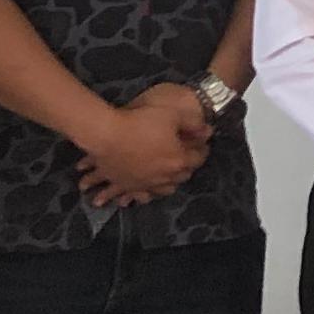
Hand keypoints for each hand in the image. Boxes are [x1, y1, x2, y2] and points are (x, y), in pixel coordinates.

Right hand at [77, 84, 211, 209]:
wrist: (107, 135)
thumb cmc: (140, 122)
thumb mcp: (172, 114)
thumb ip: (192, 122)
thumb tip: (206, 129)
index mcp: (178, 160)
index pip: (198, 158)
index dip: (202, 150)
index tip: (202, 144)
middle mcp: (163, 177)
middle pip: (182, 176)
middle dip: (186, 167)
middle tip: (186, 158)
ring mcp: (144, 183)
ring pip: (162, 191)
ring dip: (167, 186)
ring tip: (166, 181)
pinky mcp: (127, 184)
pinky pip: (136, 195)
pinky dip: (138, 196)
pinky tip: (135, 198)